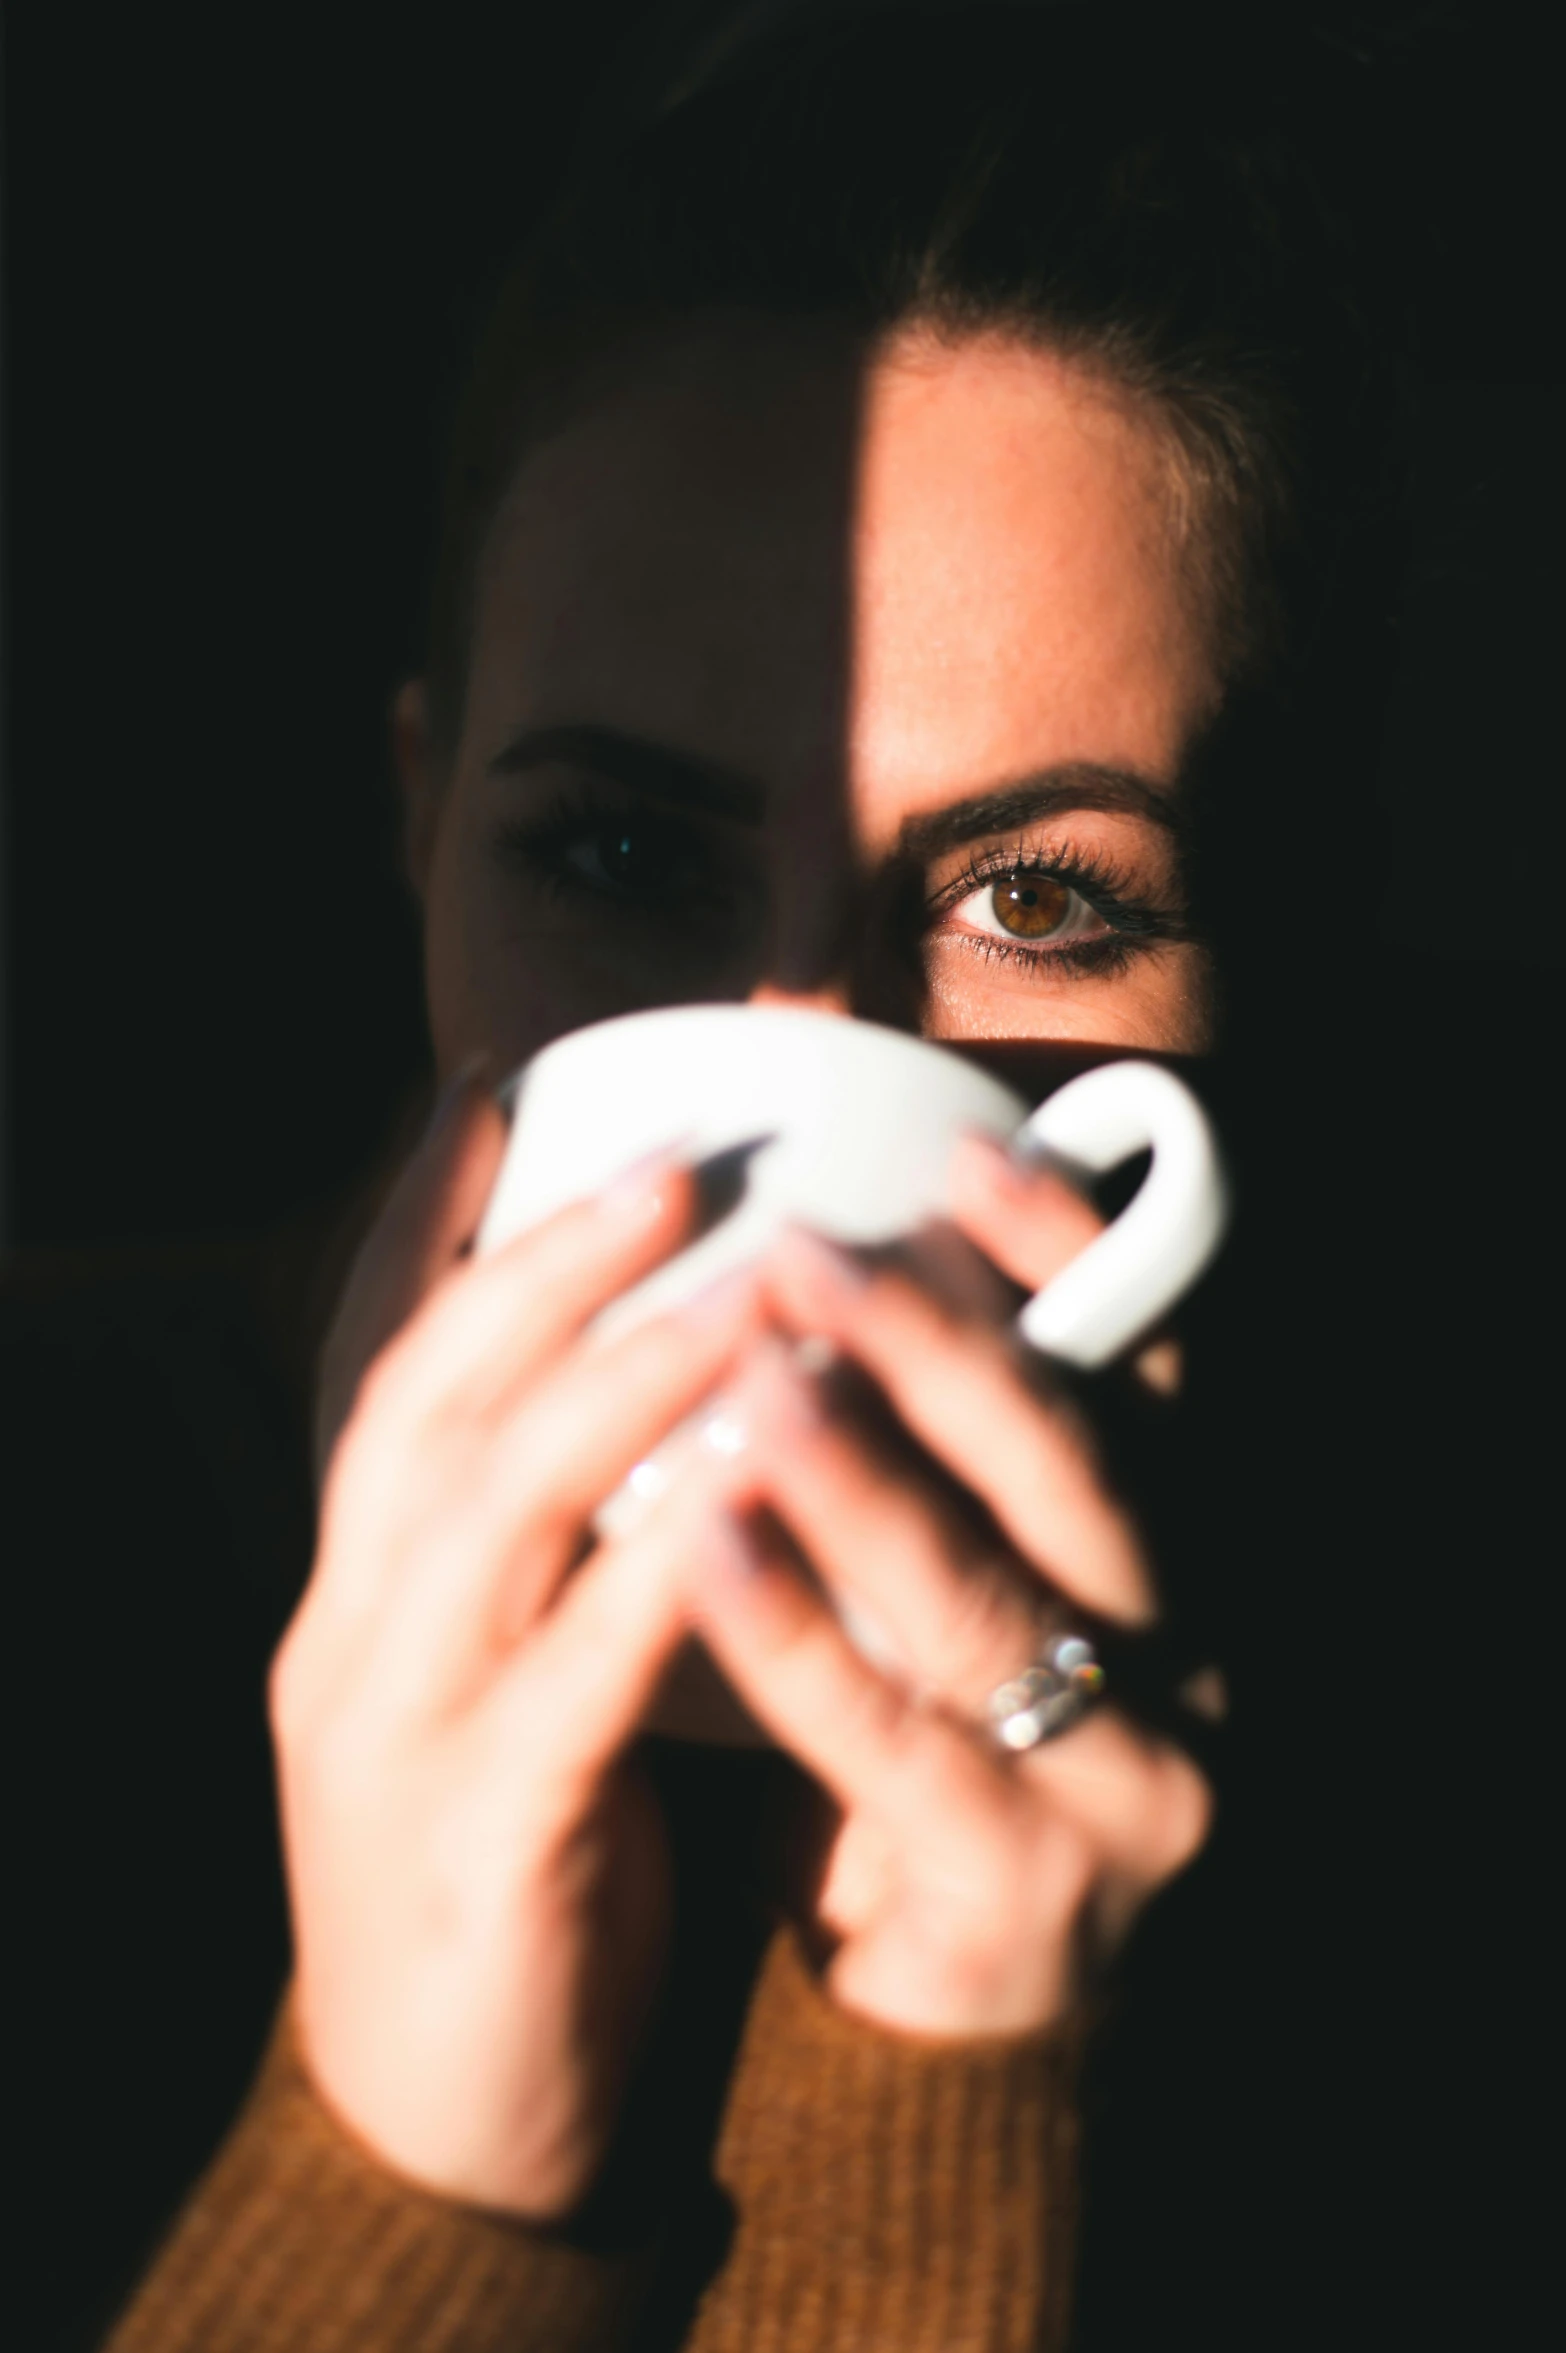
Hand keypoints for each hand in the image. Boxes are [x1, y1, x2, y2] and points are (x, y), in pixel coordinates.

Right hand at [270, 1071, 756, 2216]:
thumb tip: (676, 1387)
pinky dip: (651, 1582)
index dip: (439, 1227)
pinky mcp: (476, 1848)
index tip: (505, 1094)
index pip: (380, 1366)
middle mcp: (353, 1636)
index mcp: (362, 1587)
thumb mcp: (510, 1677)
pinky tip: (740, 1501)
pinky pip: (565, 1689)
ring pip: (491, 1517)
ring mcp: (394, 1740)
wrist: (449, 2128)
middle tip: (678, 1161)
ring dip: (614, 1388)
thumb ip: (560, 1543)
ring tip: (741, 1290)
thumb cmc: (519, 1862)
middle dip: (550, 1270)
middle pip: (432, 1404)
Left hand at [684, 1136, 1213, 2040]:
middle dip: (940, 1348)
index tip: (965, 1152)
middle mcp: (1170, 1648)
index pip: (1138, 1373)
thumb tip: (808, 1232)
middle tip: (804, 1252)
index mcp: (1152, 1549)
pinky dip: (798, 1642)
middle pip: (1071, 1467)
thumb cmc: (911, 1742)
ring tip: (755, 1385)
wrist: (932, 2015)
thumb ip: (913, 1441)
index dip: (1067, 1260)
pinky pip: (900, 1748)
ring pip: (993, 1602)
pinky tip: (706, 1547)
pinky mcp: (1026, 1893)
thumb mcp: (935, 1575)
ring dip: (868, 1483)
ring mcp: (1119, 1780)